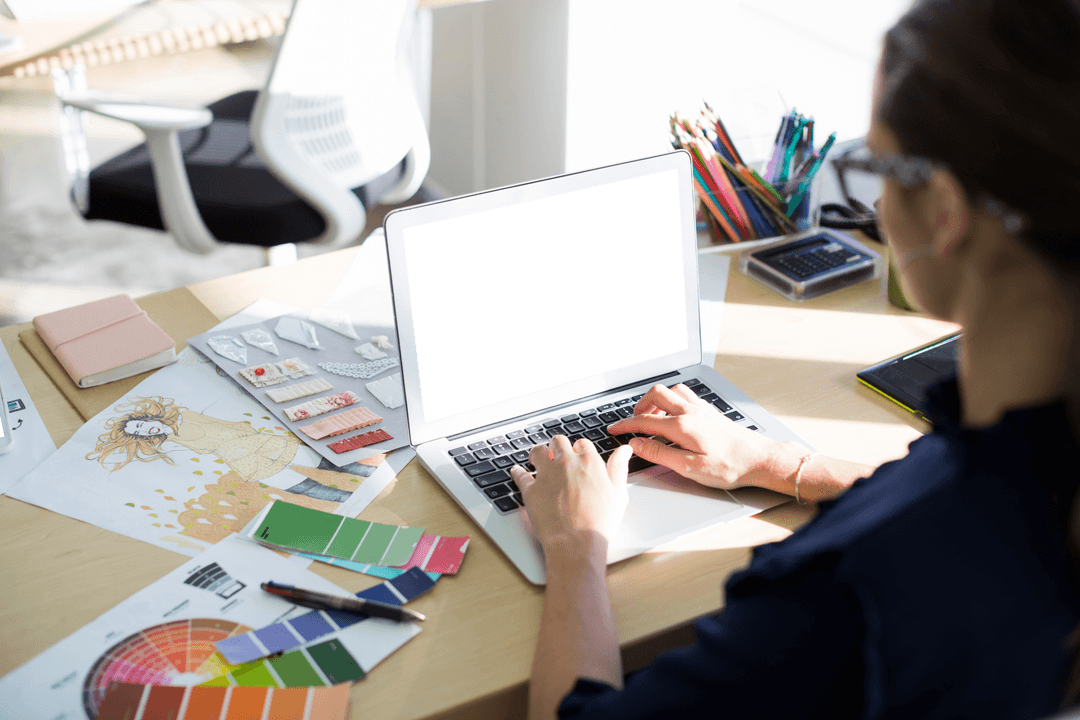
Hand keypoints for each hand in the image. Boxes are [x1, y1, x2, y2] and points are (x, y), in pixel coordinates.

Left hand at [511, 435, 632, 551]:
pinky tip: (518, 471)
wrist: (576, 544)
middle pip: (558, 442)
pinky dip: (518, 472)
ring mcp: (546, 475)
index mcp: (589, 462)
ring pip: (537, 451)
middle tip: (557, 455)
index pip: (582, 444)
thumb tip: (624, 450)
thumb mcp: (618, 494)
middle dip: (558, 447)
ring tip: (537, 459)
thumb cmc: (599, 524)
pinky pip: (520, 474)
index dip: (580, 450)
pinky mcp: (531, 490)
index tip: (578, 456)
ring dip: (538, 453)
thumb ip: (619, 468)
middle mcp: (566, 463)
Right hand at [608, 383, 790, 490]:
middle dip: (640, 405)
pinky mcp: (711, 411)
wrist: (760, 459)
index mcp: (682, 426)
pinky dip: (674, 400)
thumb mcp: (689, 468)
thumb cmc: (729, 467)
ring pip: (672, 390)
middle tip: (634, 421)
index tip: (613, 430)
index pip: (644, 421)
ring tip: (653, 416)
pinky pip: (687, 395)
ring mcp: (702, 409)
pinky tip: (676, 414)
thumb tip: (636, 444)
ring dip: (658, 399)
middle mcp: (691, 412)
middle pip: (656, 394)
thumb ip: (659, 454)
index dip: (625, 425)